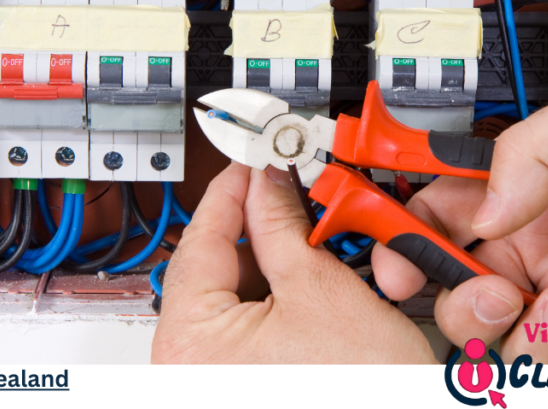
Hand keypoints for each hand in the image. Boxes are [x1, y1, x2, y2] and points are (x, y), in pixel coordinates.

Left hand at [152, 162, 434, 363]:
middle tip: (291, 201)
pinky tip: (311, 296)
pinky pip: (247, 332)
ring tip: (314, 254)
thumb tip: (268, 184)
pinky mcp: (238, 389)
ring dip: (274, 269)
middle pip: (215, 270)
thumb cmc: (360, 395)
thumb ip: (283, 226)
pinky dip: (277, 307)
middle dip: (259, 232)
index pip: (201, 238)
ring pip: (234, 302)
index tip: (251, 162)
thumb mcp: (321, 290)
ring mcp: (210, 384)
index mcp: (189, 344)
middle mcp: (187, 370)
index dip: (232, 189)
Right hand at [372, 78, 547, 361]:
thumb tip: (480, 209)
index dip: (400, 234)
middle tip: (496, 286)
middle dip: (460, 298)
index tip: (387, 254)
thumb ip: (527, 149)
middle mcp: (536, 243)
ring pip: (498, 338)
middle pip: (451, 286)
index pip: (435, 211)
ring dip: (527, 331)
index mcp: (523, 186)